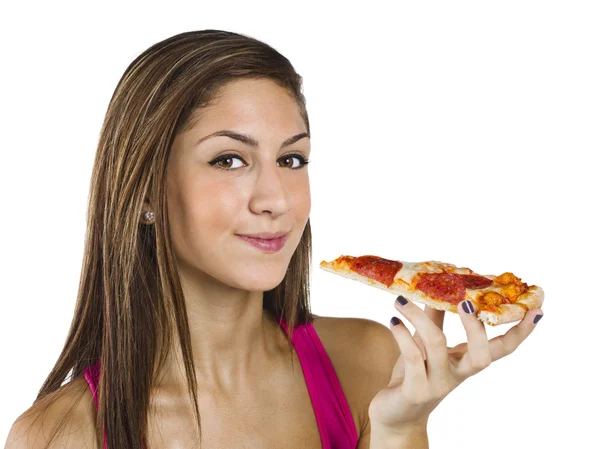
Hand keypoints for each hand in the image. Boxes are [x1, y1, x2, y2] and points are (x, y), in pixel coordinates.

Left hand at [368, 296, 542, 435]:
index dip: (520, 332)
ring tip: (401, 300)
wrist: (395, 414)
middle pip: (481, 355)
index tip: (536, 311)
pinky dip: (402, 335)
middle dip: (475, 327)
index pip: (502, 349)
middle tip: (465, 302)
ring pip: (436, 345)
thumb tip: (440, 287)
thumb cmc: (414, 375)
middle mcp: (457, 374)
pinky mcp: (415, 390)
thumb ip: (434, 319)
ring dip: (418, 317)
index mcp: (466, 362)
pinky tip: (394, 321)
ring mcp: (437, 384)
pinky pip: (412, 356)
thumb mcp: (427, 344)